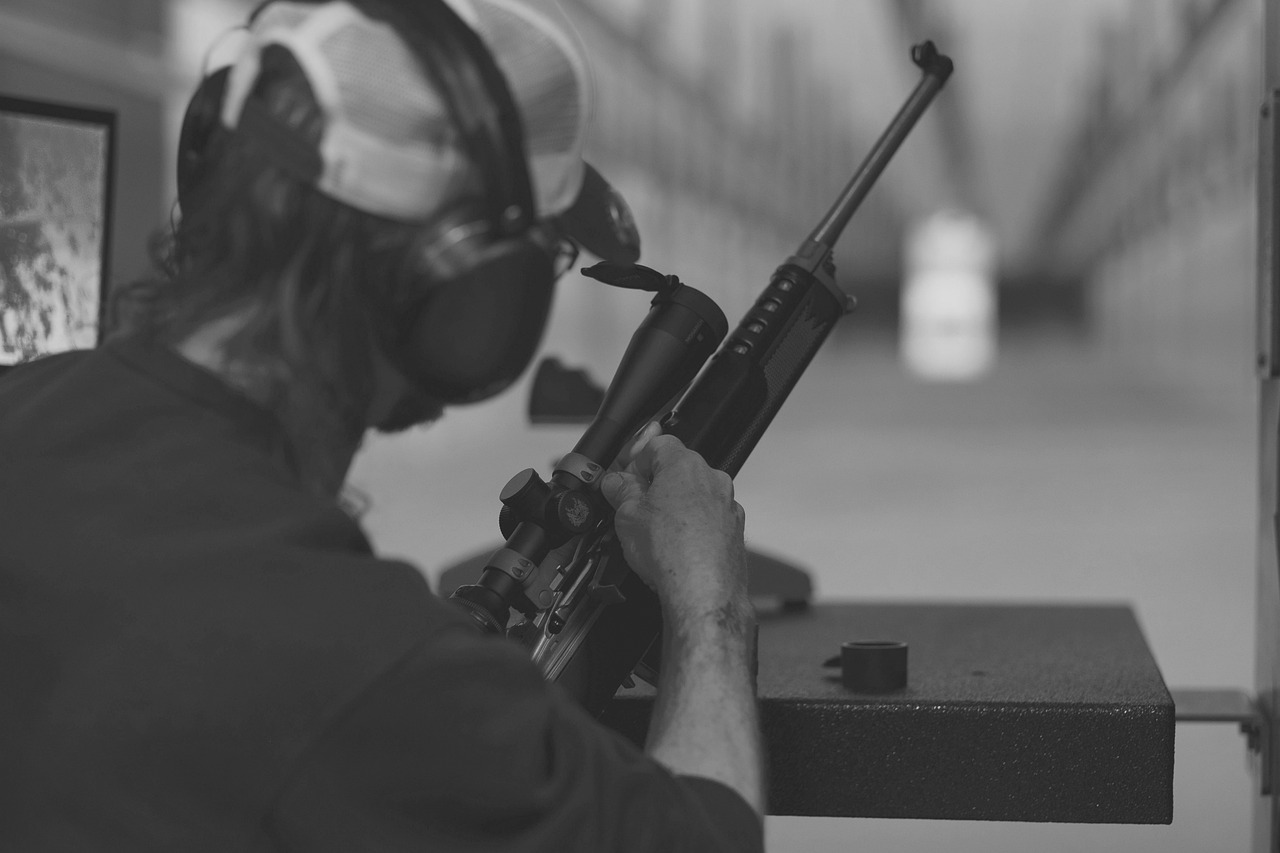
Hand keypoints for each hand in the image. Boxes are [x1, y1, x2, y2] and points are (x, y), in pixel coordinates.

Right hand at [599, 425, 749, 622]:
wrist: (703, 592)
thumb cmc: (672, 554)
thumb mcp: (627, 516)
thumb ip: (620, 491)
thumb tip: (615, 483)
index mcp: (685, 465)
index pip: (657, 444)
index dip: (636, 461)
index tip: (625, 480)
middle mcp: (712, 479)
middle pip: (678, 469)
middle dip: (655, 484)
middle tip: (634, 506)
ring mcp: (727, 504)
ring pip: (695, 494)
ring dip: (675, 505)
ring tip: (654, 532)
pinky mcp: (734, 529)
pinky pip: (709, 517)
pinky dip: (694, 525)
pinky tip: (676, 545)